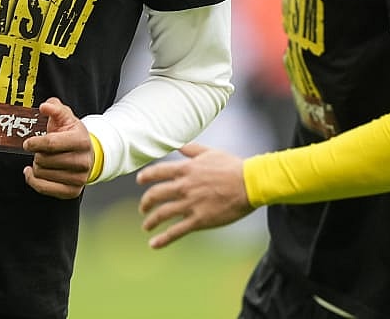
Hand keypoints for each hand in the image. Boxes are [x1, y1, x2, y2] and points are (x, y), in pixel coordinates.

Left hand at [22, 97, 92, 198]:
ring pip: (42, 174)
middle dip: (37, 154)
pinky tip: (33, 172)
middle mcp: (83, 161)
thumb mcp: (65, 117)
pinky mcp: (73, 191)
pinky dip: (33, 180)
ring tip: (43, 160)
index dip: (35, 143)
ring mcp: (79, 178)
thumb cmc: (72, 134)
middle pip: (44, 160)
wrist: (87, 154)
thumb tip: (45, 107)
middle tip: (41, 151)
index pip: (51, 144)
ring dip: (37, 166)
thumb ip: (54, 108)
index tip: (28, 143)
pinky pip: (44, 188)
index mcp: (81, 140)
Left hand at [136, 143, 253, 247]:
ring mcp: (190, 204)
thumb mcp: (210, 152)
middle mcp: (184, 186)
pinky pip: (176, 231)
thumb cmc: (232, 166)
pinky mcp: (199, 220)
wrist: (249, 184)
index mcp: (185, 169)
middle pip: (155, 194)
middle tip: (143, 208)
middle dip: (145, 202)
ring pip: (162, 214)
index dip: (145, 177)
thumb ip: (191, 150)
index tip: (139, 181)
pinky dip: (163, 239)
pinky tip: (154, 244)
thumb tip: (178, 146)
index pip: (157, 172)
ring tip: (146, 226)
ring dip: (151, 221)